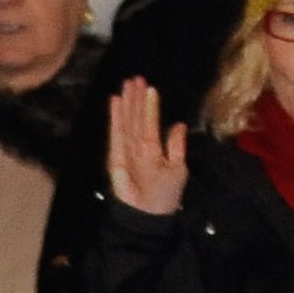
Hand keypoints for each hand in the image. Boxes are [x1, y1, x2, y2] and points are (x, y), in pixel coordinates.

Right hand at [108, 76, 187, 216]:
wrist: (149, 214)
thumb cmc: (164, 195)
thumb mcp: (178, 167)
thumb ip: (176, 146)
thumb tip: (179, 125)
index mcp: (153, 148)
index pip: (150, 122)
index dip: (149, 105)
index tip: (148, 86)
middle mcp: (138, 147)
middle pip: (136, 118)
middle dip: (135, 99)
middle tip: (134, 78)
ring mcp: (126, 151)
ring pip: (127, 122)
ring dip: (126, 103)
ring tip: (126, 85)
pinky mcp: (117, 157)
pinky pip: (117, 134)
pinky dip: (116, 118)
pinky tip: (115, 103)